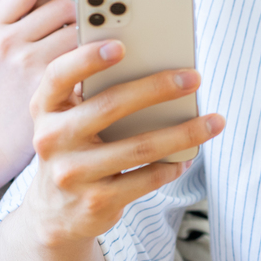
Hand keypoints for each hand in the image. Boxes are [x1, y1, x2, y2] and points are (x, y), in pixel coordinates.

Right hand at [0, 0, 79, 183]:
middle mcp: (5, 42)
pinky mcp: (47, 87)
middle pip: (59, 5)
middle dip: (79, 14)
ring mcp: (25, 63)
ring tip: (94, 50)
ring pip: (77, 31)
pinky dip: (95, 62)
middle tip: (87, 26)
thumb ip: (5, 23)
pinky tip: (102, 70)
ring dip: (91, 38)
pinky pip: (84, 60)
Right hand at [21, 40, 223, 246]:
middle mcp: (52, 139)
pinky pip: (146, 179)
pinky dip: (172, 165)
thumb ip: (93, 92)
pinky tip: (187, 157)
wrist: (55, 214)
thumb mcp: (69, 120)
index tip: (121, 46)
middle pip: (110, 106)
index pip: (59, 76)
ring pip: (139, 146)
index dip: (87, 59)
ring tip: (213, 121)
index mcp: (46, 109)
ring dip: (183, 132)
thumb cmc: (74, 149)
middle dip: (157, 88)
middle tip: (193, 78)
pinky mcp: (96, 202)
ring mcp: (73, 173)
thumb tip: (154, 66)